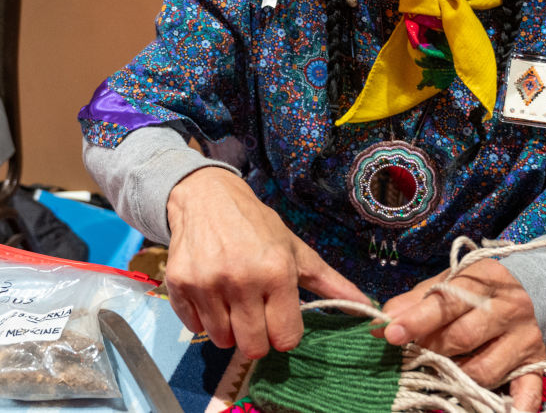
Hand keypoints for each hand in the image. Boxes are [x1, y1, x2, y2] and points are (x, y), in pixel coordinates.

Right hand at [164, 167, 369, 359]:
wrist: (206, 198)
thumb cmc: (256, 226)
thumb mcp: (295, 249)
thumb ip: (329, 282)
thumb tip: (366, 306)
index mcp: (276, 271)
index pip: (285, 338)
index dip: (284, 332)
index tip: (279, 316)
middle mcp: (241, 279)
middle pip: (253, 346)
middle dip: (257, 336)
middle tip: (255, 312)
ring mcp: (206, 283)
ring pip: (222, 340)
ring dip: (229, 328)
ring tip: (232, 300)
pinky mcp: (179, 285)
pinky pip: (193, 327)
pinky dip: (202, 319)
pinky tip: (210, 294)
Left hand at [377, 259, 544, 411]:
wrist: (532, 286)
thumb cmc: (477, 287)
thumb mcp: (447, 281)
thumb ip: (414, 301)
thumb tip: (382, 322)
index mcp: (482, 282)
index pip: (446, 303)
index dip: (416, 321)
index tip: (390, 334)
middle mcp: (507, 309)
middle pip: (463, 338)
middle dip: (430, 349)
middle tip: (411, 354)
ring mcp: (524, 338)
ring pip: (484, 370)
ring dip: (455, 376)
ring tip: (439, 371)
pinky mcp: (536, 362)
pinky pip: (528, 389)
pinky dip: (517, 405)